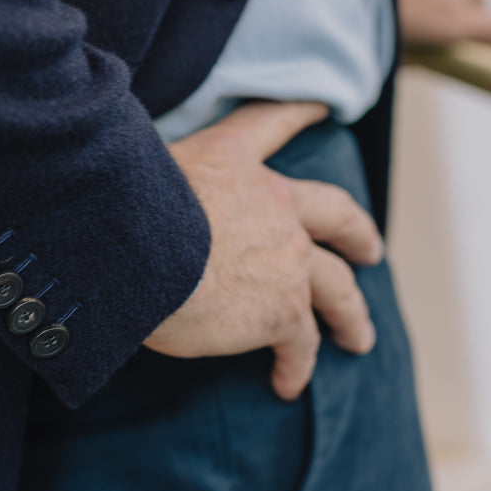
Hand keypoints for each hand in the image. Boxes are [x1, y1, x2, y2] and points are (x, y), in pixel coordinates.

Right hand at [144, 101, 384, 400]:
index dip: (299, 112)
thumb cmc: (121, 211)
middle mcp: (275, 204)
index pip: (271, 124)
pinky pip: (301, 343)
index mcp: (232, 161)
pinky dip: (297, 365)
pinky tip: (286, 384)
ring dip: (350, 314)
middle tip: (371, 250)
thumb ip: (149, 183)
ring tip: (357, 337)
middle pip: (336, 214)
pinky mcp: (283, 311)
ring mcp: (288, 260)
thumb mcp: (136, 174)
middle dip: (356, 232)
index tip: (323, 106)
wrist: (140, 255)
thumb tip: (120, 195)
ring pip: (338, 289)